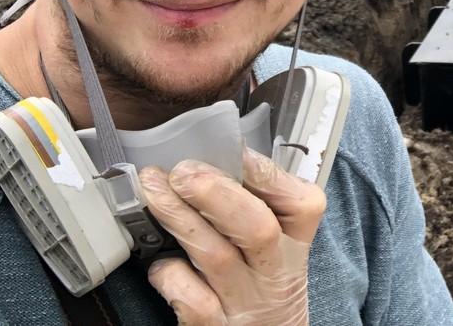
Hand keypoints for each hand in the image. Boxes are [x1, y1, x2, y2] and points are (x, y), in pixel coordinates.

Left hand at [141, 146, 326, 324]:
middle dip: (217, 193)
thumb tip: (215, 162)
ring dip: (180, 218)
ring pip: (216, 256)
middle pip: (257, 228)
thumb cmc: (264, 289)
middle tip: (183, 171)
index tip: (232, 149)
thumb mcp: (278, 250)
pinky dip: (172, 275)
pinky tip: (159, 263)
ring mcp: (246, 304)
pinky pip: (192, 300)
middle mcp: (275, 273)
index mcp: (296, 244)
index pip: (299, 204)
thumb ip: (257, 209)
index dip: (265, 173)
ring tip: (153, 190)